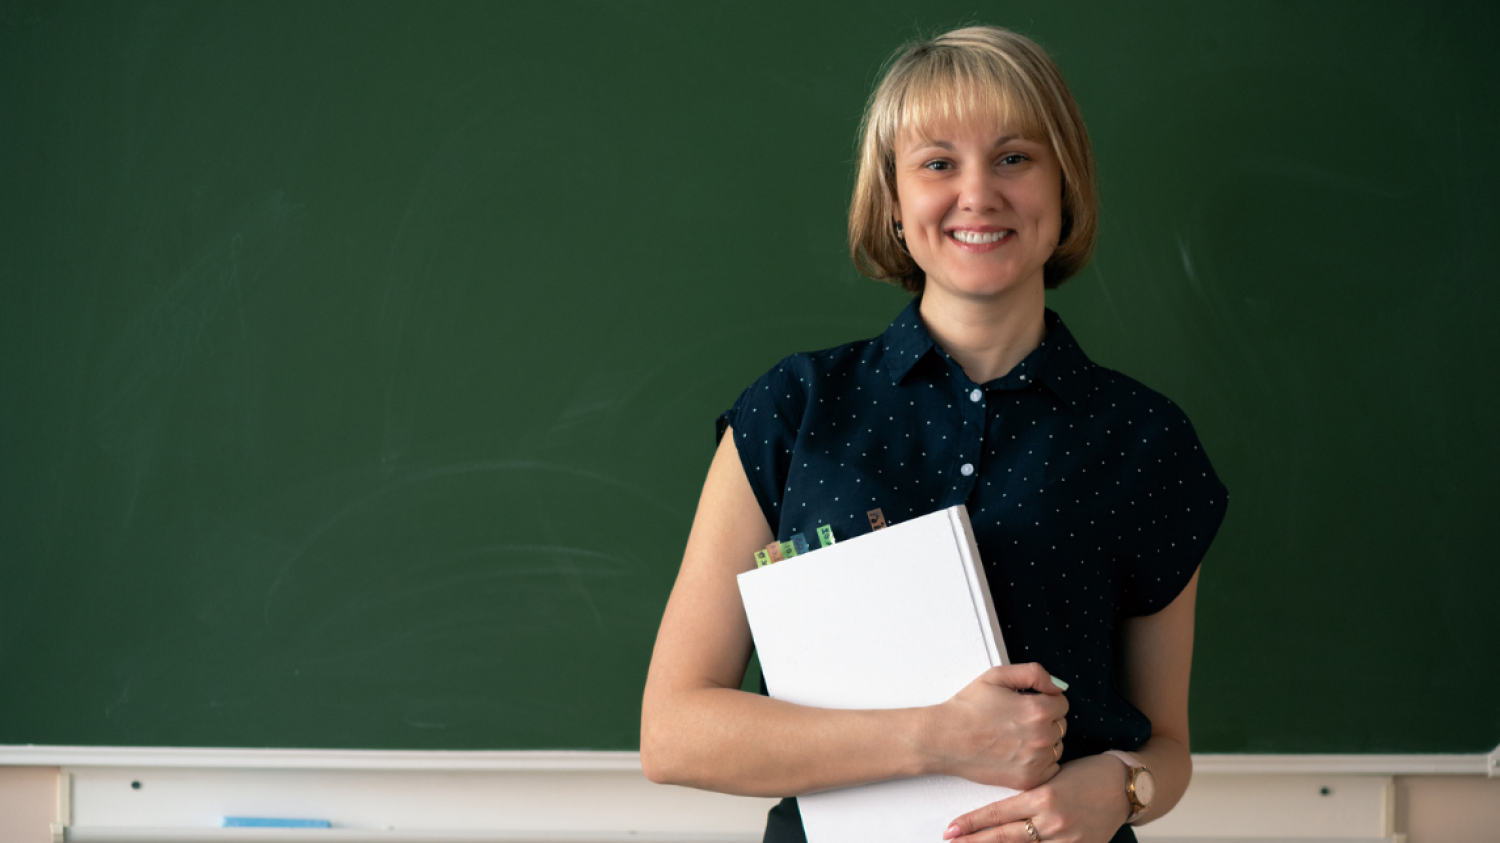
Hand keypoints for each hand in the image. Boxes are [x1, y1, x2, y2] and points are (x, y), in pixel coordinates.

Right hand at [926, 663, 1068, 790]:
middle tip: (1016, 720)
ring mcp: (1036, 762)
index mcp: (1037, 710)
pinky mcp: (1028, 780)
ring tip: (1015, 737)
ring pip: (1056, 746)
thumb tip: (1057, 686)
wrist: (944, 739)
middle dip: (1045, 720)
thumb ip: (1033, 673)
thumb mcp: (996, 675)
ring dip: (1044, 741)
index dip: (1044, 700)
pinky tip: (1018, 753)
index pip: (1062, 703)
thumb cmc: (968, 707)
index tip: (1025, 704)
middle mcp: (1041, 737)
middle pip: (1061, 725)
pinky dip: (1040, 761)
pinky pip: (1051, 768)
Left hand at [943, 754, 1130, 842]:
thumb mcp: (1053, 774)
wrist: (1125, 786)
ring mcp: (1066, 839)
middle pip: (1004, 837)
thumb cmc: (1087, 772)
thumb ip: (1027, 790)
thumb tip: (998, 805)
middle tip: (951, 841)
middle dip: (974, 841)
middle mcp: (1052, 821)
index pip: (998, 814)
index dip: (971, 823)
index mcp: (1043, 796)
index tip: (950, 829)